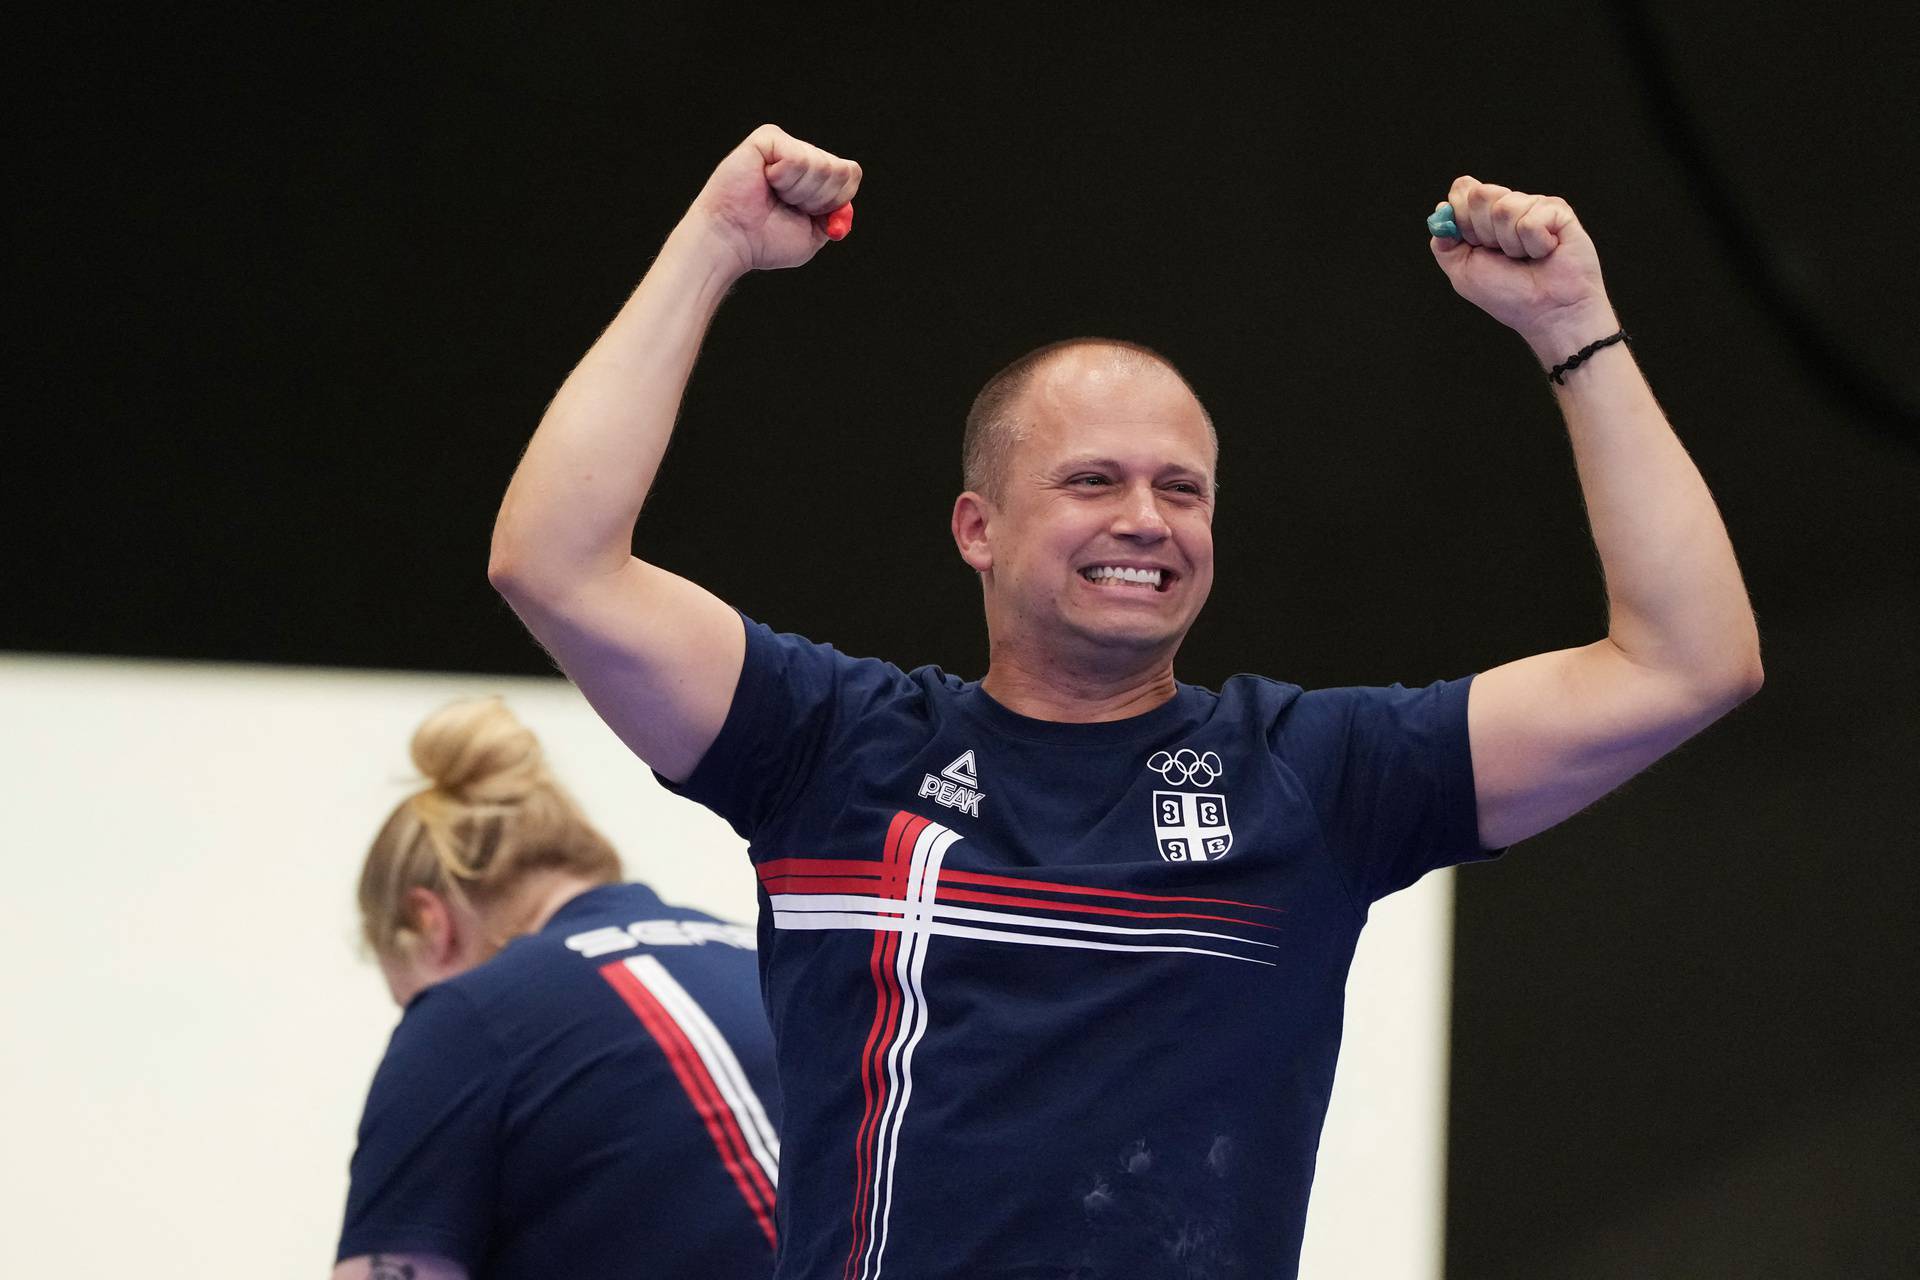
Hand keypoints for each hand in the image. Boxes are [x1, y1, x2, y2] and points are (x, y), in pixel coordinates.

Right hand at [683, 124, 860, 276]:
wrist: (731, 241)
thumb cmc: (764, 241)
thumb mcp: (813, 234)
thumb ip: (836, 214)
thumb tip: (848, 193)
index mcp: (814, 178)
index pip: (850, 175)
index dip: (835, 201)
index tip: (808, 214)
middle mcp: (802, 156)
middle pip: (840, 170)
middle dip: (818, 198)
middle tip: (787, 205)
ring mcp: (785, 145)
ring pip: (821, 164)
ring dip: (799, 191)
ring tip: (773, 194)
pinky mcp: (767, 138)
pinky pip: (797, 158)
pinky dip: (784, 179)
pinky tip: (765, 181)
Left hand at [1430, 177, 1616, 359]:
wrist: (1546, 312)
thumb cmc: (1508, 295)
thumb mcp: (1463, 272)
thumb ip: (1444, 242)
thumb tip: (1441, 209)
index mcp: (1483, 217)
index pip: (1462, 190)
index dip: (1462, 219)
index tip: (1474, 244)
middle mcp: (1508, 206)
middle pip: (1480, 194)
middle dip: (1485, 233)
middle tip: (1503, 255)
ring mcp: (1534, 205)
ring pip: (1505, 208)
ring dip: (1511, 244)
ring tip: (1527, 257)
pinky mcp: (1557, 211)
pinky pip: (1531, 219)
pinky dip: (1534, 244)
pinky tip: (1546, 252)